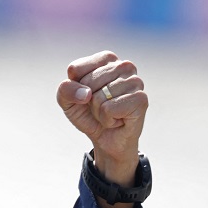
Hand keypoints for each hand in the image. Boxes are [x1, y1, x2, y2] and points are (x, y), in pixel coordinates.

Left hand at [56, 51, 147, 207]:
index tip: (78, 96)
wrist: (106, 145)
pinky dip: (109, 116)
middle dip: (85, 100)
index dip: (74, 84)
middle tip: (93, 111)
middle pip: (91, 79)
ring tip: (105, 116)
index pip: (79, 66)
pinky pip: (116, 104)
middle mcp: (122, 68)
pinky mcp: (142, 101)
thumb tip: (83, 93)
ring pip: (104, 92)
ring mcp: (135, 83)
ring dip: (97, 110)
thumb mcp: (67, 105)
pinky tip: (116, 121)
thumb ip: (65, 92)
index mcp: (103, 62)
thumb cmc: (88, 120)